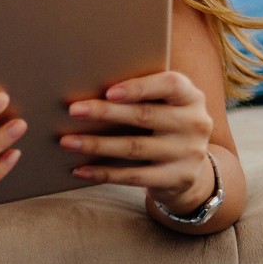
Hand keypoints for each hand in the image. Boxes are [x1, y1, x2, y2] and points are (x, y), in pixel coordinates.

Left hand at [62, 70, 214, 213]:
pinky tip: (80, 170)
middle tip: (73, 110)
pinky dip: (104, 173)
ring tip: (67, 141)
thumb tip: (84, 86)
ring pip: (135, 147)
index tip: (108, 92)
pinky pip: (135, 176)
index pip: (170, 85)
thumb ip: (138, 93)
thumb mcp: (161, 104)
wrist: (189, 167)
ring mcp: (190, 153)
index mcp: (190, 96)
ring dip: (97, 144)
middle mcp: (195, 123)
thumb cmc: (161, 123)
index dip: (139, 87)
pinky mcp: (179, 178)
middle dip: (105, 113)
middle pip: (145, 116)